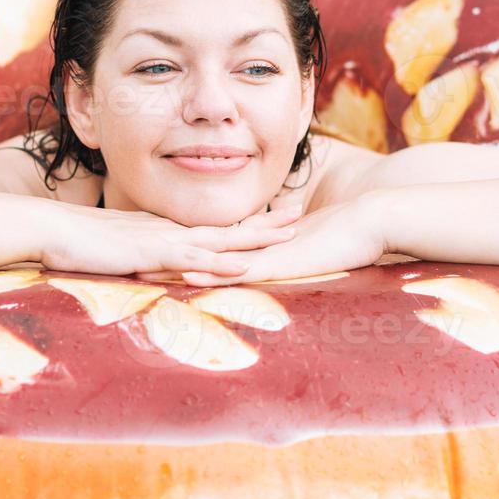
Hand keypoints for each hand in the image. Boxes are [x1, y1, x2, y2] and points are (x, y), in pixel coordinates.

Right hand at [39, 201, 305, 279]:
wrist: (48, 228)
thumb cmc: (74, 242)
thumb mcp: (115, 250)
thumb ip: (136, 258)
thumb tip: (147, 268)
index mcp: (164, 230)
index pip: (214, 227)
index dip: (246, 223)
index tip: (274, 217)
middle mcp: (170, 230)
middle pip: (227, 226)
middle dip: (265, 222)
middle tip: (299, 213)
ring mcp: (162, 239)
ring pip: (219, 238)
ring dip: (255, 237)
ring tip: (289, 232)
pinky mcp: (150, 251)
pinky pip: (192, 257)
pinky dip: (219, 261)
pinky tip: (242, 264)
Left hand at [135, 194, 387, 286]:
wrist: (375, 220)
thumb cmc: (350, 234)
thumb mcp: (307, 248)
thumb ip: (288, 253)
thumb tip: (278, 255)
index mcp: (254, 245)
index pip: (207, 247)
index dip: (175, 250)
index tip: (144, 255)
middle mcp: (251, 247)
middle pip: (196, 251)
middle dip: (160, 258)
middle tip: (123, 262)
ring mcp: (261, 253)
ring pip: (207, 261)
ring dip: (173, 269)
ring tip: (136, 274)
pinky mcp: (277, 262)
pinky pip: (237, 270)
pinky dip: (211, 275)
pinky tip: (186, 278)